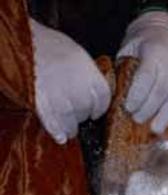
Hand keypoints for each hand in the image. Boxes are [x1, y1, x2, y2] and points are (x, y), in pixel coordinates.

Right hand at [30, 18, 111, 143]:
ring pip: (71, 122)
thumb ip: (87, 74)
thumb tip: (92, 88)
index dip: (99, 108)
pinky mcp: (41, 105)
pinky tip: (60, 137)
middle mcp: (79, 89)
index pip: (103, 100)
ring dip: (70, 128)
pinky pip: (53, 123)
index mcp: (91, 75)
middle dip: (82, 115)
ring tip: (70, 131)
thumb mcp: (76, 54)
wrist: (23, 43)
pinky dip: (57, 131)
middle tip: (77, 117)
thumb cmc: (48, 44)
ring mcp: (59, 98)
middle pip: (86, 111)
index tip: (95, 112)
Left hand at [119, 11, 167, 133]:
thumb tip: (119, 95)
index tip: (128, 109)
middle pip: (161, 93)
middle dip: (149, 110)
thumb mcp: (130, 48)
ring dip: (166, 116)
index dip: (137, 97)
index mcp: (155, 53)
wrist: (166, 29)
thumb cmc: (144, 43)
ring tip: (156, 128)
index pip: (146, 80)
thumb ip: (126, 68)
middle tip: (138, 120)